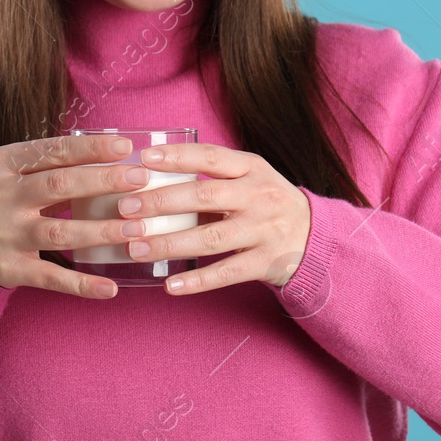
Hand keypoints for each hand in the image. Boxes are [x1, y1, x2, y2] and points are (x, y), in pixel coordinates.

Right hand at [0, 132, 153, 298]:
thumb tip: (114, 156)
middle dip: (103, 181)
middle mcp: (2, 197)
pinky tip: (110, 287)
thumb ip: (52, 163)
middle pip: (59, 186)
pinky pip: (51, 278)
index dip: (90, 148)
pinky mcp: (10, 268)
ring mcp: (5, 235)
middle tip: (140, 180)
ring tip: (136, 229)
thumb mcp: (13, 170)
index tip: (125, 148)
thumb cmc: (2, 196)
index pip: (52, 150)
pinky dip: (82, 284)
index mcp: (4, 164)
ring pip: (59, 232)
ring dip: (101, 231)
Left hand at [118, 142, 311, 294]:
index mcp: (252, 168)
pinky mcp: (266, 262)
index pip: (210, 157)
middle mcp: (260, 196)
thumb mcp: (248, 181)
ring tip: (135, 248)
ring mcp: (264, 230)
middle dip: (161, 202)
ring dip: (169, 243)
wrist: (314, 237)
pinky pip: (226, 273)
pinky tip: (170, 285)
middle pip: (205, 196)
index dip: (177, 156)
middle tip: (126, 209)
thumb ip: (210, 181)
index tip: (143, 159)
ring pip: (210, 237)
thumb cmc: (265, 203)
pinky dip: (196, 281)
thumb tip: (149, 183)